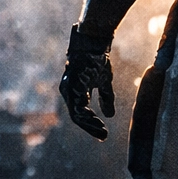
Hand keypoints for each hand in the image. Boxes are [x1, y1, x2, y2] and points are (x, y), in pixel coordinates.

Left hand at [60, 24, 114, 139]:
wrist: (94, 42)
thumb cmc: (97, 59)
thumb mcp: (104, 82)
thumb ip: (105, 98)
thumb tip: (109, 116)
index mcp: (75, 91)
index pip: (80, 113)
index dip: (91, 124)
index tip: (103, 134)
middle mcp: (68, 91)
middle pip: (76, 116)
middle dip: (90, 127)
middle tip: (103, 136)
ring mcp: (69, 88)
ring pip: (75, 114)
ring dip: (89, 124)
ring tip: (102, 130)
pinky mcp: (72, 84)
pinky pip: (77, 105)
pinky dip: (86, 115)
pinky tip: (96, 119)